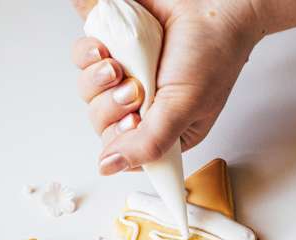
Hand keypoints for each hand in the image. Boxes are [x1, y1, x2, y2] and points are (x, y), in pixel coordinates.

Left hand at [72, 0, 259, 174]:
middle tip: (135, 90)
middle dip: (111, 107)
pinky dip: (89, 55)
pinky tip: (106, 50)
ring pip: (88, 94)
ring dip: (97, 81)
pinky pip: (83, 60)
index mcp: (164, 132)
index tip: (133, 121)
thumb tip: (110, 167)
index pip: (125, 153)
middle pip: (101, 125)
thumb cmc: (212, 55)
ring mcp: (124, 79)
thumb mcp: (184, 109)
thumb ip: (149, 143)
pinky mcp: (111, 50)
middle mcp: (142, 108)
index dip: (120, 139)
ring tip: (119, 66)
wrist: (212, 5)